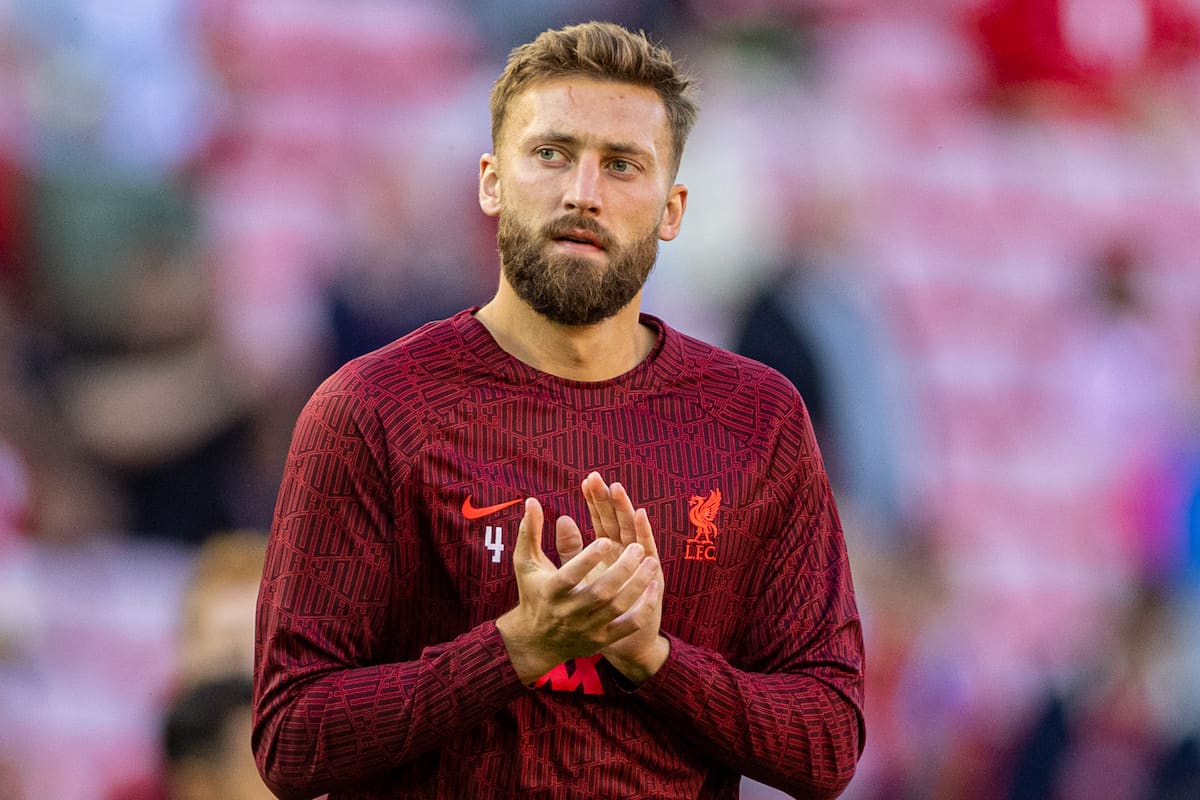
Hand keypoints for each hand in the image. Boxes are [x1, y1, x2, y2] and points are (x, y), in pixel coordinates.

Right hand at [496, 497, 661, 684]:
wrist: (537, 640)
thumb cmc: (533, 592)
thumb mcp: (526, 563)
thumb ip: (530, 532)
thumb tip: (533, 500)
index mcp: (551, 591)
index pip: (570, 576)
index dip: (587, 559)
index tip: (604, 539)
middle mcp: (569, 612)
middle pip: (600, 592)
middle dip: (621, 570)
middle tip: (637, 548)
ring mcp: (587, 628)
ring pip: (617, 607)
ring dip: (636, 584)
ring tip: (650, 561)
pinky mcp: (601, 639)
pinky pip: (627, 626)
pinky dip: (642, 607)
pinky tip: (652, 587)